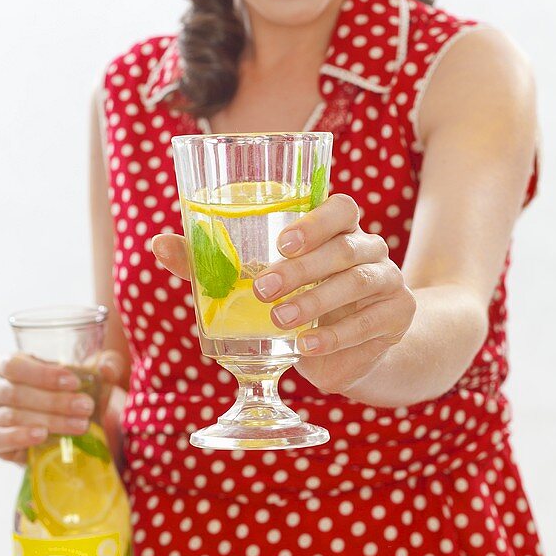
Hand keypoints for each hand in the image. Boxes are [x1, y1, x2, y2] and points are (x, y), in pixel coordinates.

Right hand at [0, 349, 127, 465]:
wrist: (67, 427)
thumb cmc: (75, 392)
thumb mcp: (94, 376)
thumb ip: (106, 366)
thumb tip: (107, 367)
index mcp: (9, 364)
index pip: (15, 364)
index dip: (43, 374)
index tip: (74, 382)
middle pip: (16, 393)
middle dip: (54, 401)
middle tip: (85, 407)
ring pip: (12, 416)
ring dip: (48, 420)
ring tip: (79, 425)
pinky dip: (19, 437)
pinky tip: (42, 436)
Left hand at [152, 193, 415, 395]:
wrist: (351, 348)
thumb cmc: (296, 300)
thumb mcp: (254, 281)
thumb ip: (212, 262)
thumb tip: (158, 244)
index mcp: (337, 228)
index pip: (340, 207)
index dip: (314, 221)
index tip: (279, 242)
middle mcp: (368, 248)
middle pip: (346, 246)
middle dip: (304, 268)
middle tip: (264, 290)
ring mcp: (388, 281)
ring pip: (358, 281)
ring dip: (317, 302)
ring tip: (281, 321)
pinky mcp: (396, 316)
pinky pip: (369, 324)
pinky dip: (336, 337)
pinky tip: (306, 348)